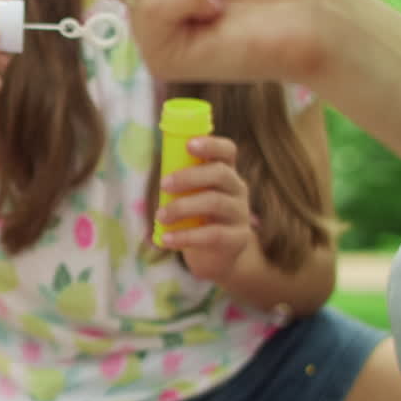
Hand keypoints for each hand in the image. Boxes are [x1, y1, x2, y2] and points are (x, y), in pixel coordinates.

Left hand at [155, 136, 252, 281]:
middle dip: (189, 176)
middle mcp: (237, 189)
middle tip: (163, 184)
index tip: (189, 145)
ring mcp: (240, 213)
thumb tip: (160, 170)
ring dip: (183, 207)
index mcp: (225, 172)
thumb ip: (180, 182)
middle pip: (220, 174)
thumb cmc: (196, 217)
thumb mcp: (190, 195)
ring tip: (160, 216)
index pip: (227, 151)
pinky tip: (166, 239)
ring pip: (215, 202)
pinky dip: (185, 237)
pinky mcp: (237, 238)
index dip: (211, 144)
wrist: (216, 256)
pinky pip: (212, 234)